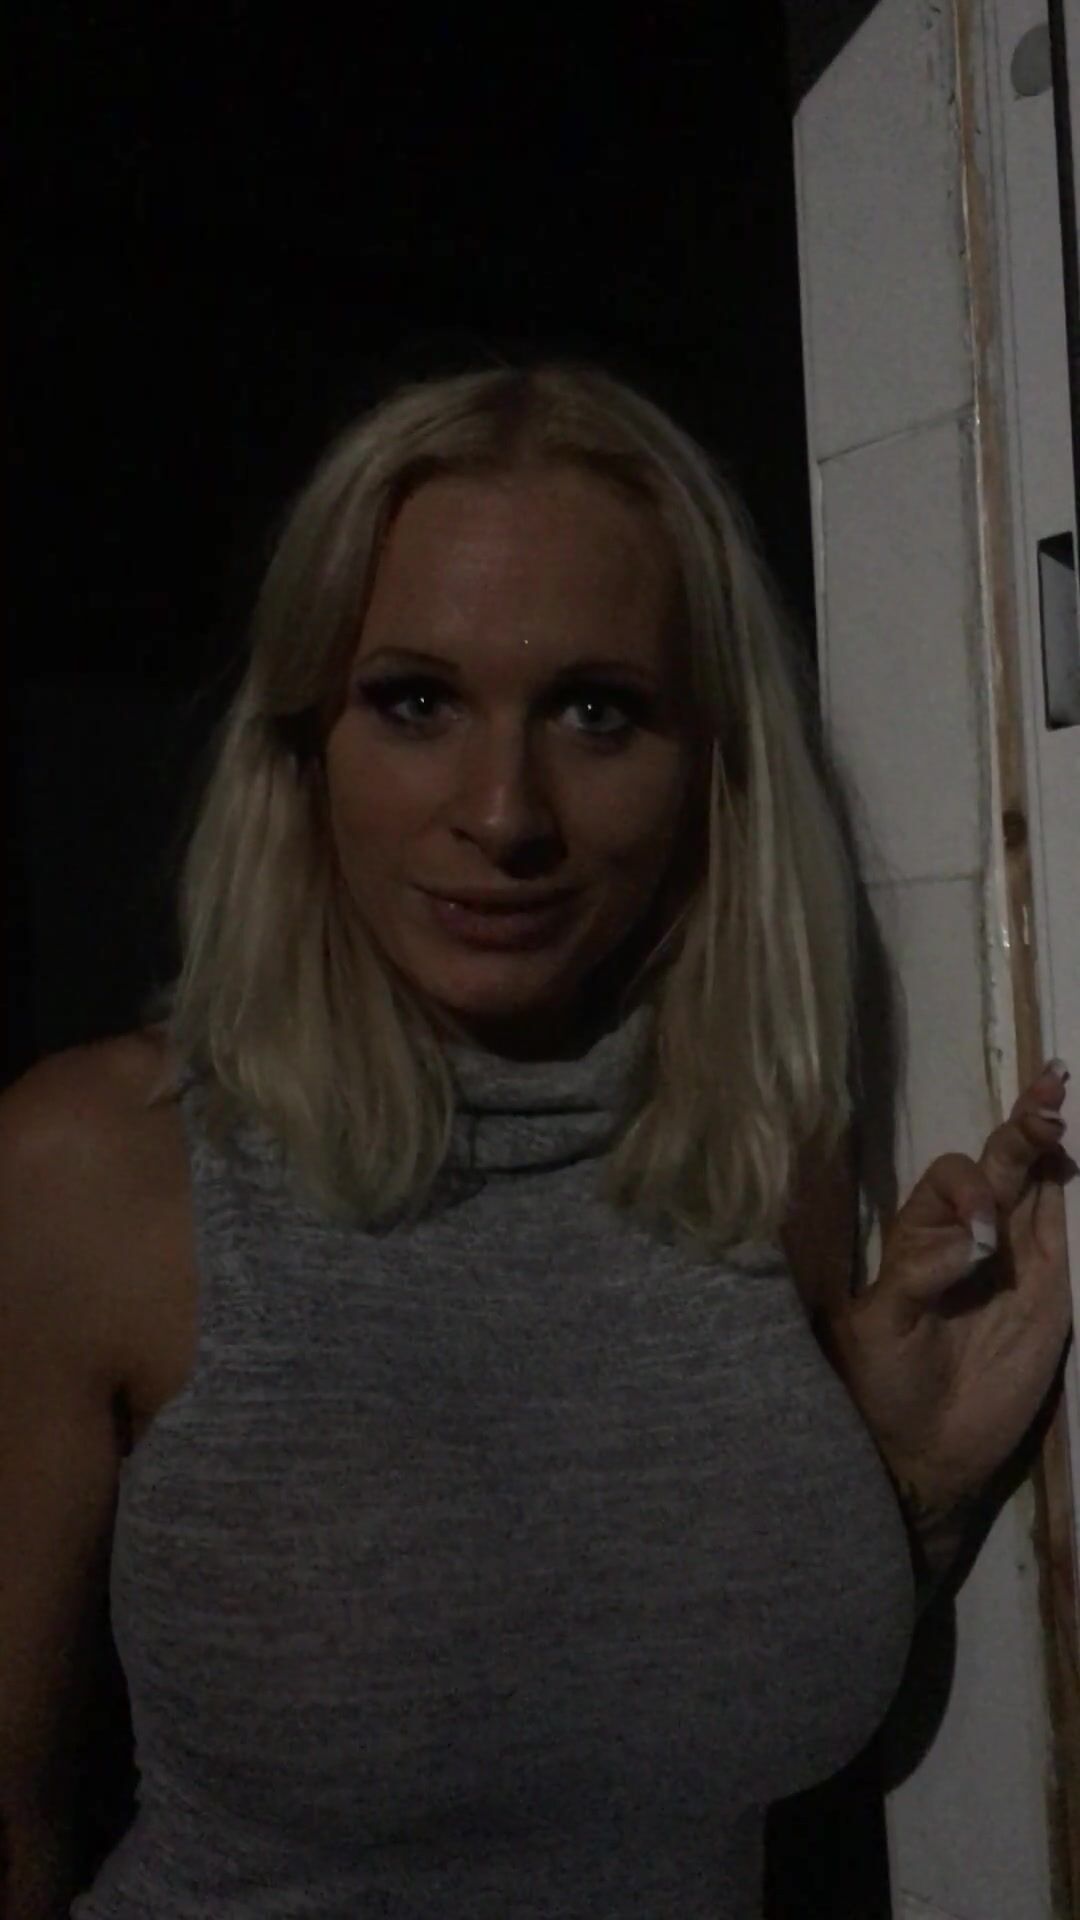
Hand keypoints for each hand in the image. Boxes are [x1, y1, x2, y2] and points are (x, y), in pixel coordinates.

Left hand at [824, 1062, 1075, 1511]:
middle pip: (998, 1165)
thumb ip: (920, 1273)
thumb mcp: (881, 1325)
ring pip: (1034, 1184)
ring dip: (1044, 1140)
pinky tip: (1069, 1155)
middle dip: (1019, 1125)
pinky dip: (1066, 1190)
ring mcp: (1017, 1261)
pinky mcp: (1052, 1292)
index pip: (951, 1179)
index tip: (981, 1233)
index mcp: (921, 1237)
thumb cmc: (887, 1384)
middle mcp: (970, 1238)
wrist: (927, 1451)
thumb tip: (978, 1237)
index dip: (968, 1187)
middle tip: (1047, 1090)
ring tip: (1056, 1097)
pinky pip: (1063, 1230)